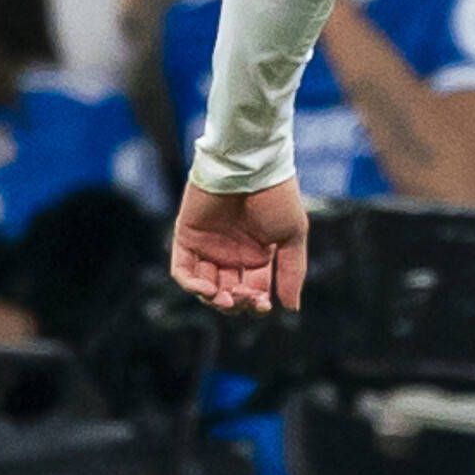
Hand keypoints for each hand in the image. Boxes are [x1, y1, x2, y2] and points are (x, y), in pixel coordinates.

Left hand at [172, 179, 310, 310]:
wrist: (250, 165)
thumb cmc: (276, 196)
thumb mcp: (292, 236)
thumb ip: (292, 272)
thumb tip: (291, 308)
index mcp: (258, 255)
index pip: (254, 291)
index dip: (257, 304)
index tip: (264, 304)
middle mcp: (232, 254)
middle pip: (230, 294)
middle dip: (237, 303)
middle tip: (245, 299)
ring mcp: (207, 247)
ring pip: (205, 287)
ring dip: (214, 299)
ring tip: (225, 298)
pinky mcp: (186, 237)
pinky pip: (182, 270)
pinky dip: (191, 284)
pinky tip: (207, 289)